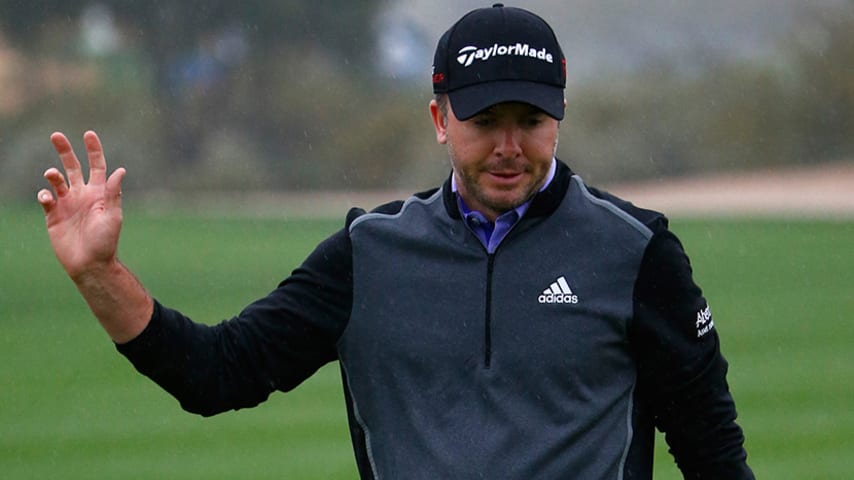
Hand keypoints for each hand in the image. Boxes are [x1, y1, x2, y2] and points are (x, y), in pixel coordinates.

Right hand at [38, 131, 125, 280]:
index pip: (97, 166)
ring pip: (57, 181)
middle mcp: (83, 195)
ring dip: (53, 175)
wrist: (90, 264)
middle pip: (73, 167)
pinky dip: (44, 194)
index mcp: (100, 193)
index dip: (94, 150)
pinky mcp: (53, 215)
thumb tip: (121, 170)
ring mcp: (67, 204)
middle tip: (56, 135)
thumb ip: (113, 193)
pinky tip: (47, 198)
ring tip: (51, 174)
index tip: (88, 134)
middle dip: (65, 151)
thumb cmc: (106, 241)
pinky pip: (46, 198)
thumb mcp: (113, 216)